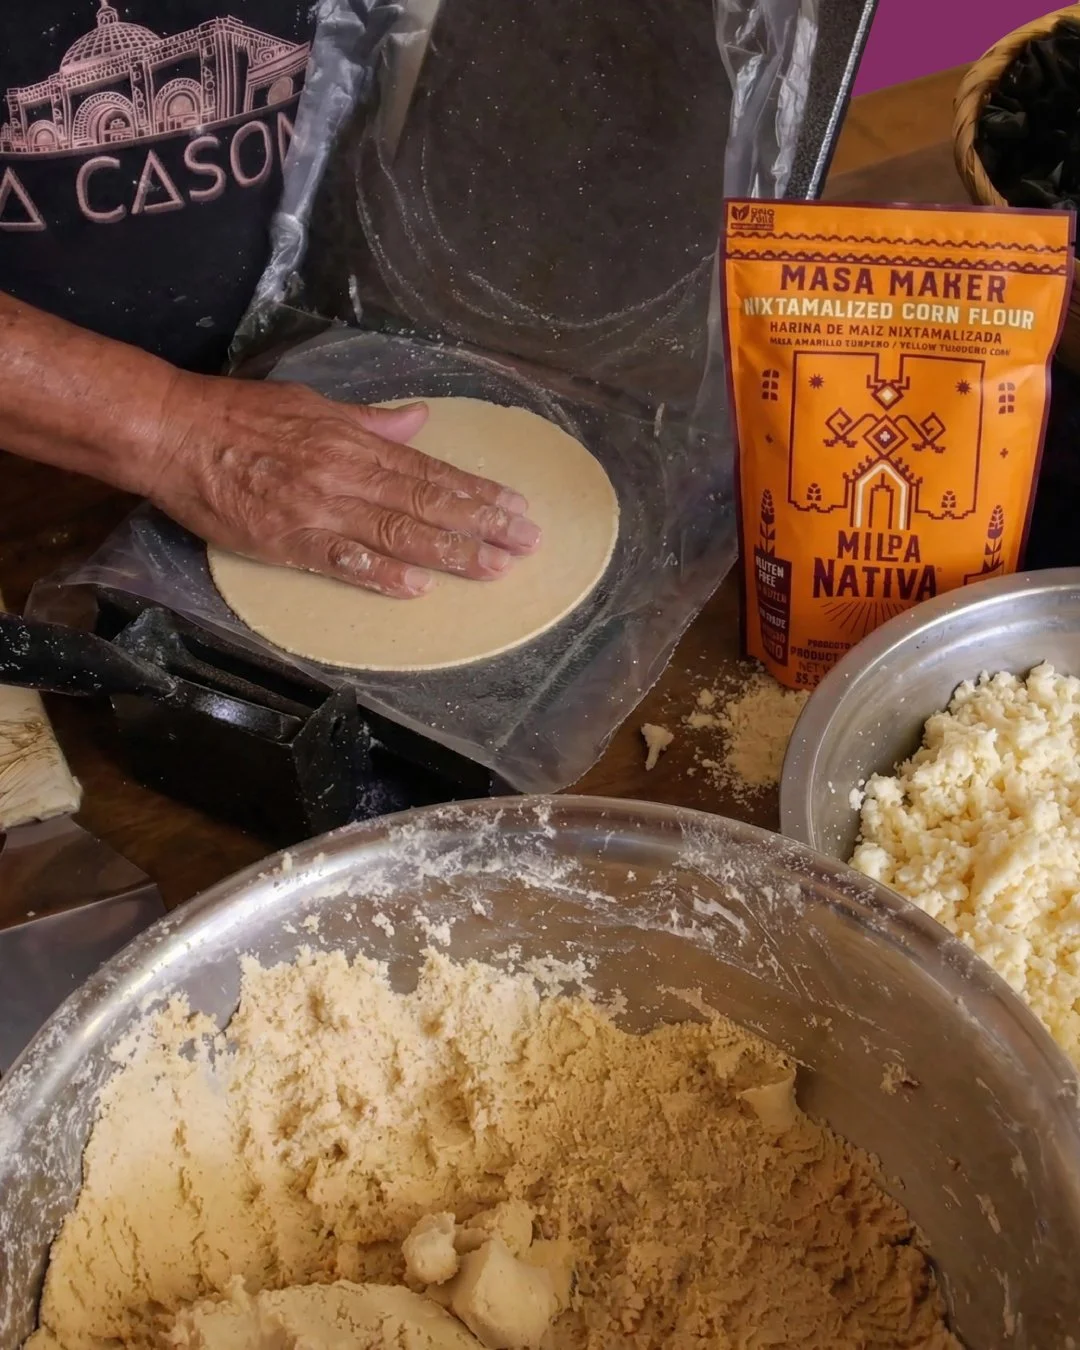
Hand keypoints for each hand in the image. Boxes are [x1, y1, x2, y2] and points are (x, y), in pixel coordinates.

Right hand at [148, 374, 541, 597]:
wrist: (175, 432)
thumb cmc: (240, 413)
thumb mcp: (313, 404)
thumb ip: (369, 420)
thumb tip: (419, 421)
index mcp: (355, 442)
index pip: (430, 470)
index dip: (476, 492)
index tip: (516, 507)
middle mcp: (347, 474)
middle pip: (427, 503)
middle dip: (482, 526)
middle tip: (527, 543)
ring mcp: (319, 509)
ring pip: (397, 533)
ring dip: (449, 553)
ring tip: (494, 568)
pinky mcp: (287, 540)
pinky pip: (341, 560)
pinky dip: (380, 574)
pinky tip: (416, 588)